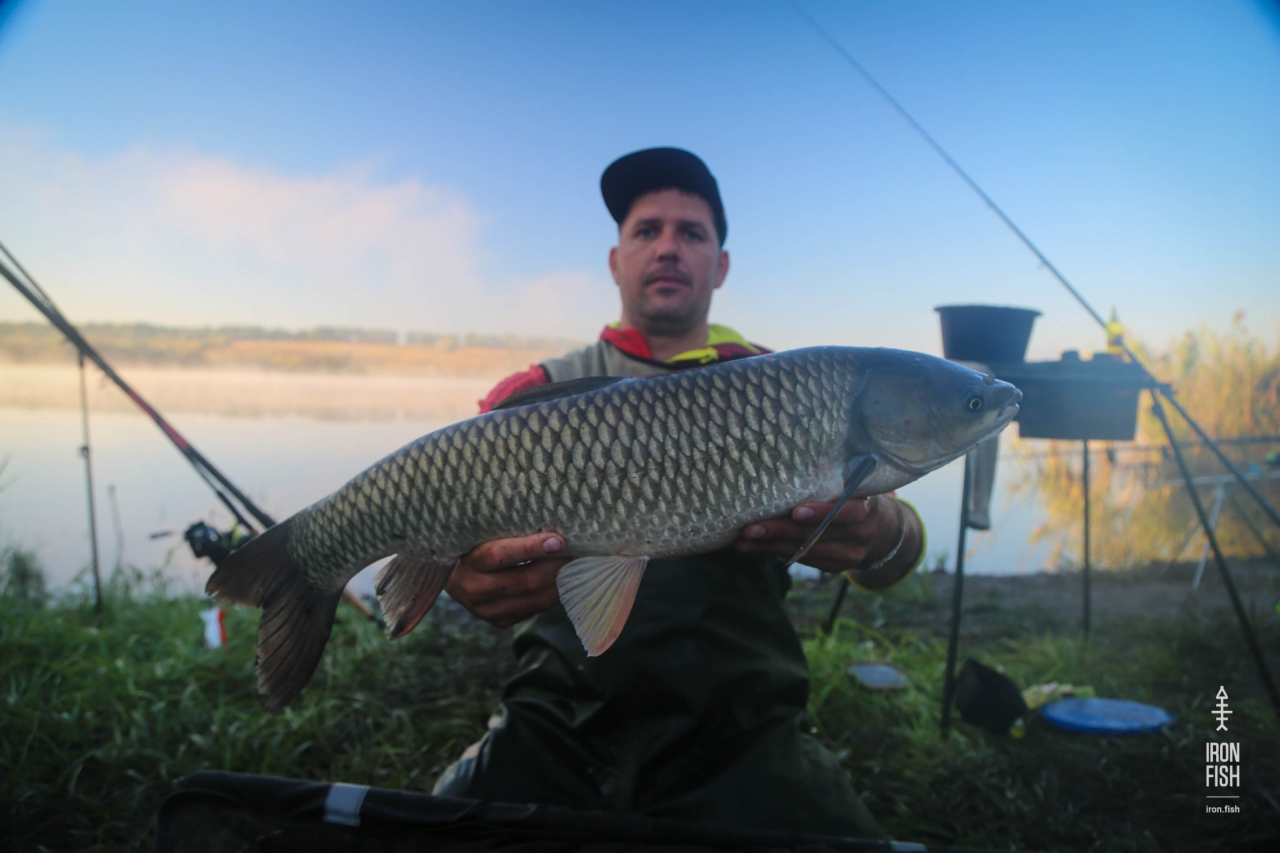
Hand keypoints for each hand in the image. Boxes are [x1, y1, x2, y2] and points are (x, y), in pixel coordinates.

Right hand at [446, 533, 570, 627]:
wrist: (454, 578)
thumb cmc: (474, 547)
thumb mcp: (481, 535)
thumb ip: (507, 530)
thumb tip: (549, 526)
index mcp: (469, 563)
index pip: (500, 555)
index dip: (531, 548)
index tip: (558, 539)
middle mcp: (475, 590)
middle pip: (525, 581)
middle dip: (555, 566)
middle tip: (576, 551)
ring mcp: (486, 611)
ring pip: (536, 600)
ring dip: (560, 582)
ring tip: (574, 565)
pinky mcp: (499, 622)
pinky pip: (535, 610)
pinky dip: (552, 594)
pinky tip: (560, 580)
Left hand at [733, 495, 916, 588]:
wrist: (884, 533)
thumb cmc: (859, 495)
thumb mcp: (856, 484)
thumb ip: (834, 478)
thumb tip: (785, 458)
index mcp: (869, 507)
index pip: (849, 512)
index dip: (823, 513)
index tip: (795, 511)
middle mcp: (862, 535)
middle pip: (818, 536)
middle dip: (781, 532)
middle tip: (750, 527)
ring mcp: (849, 555)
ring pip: (805, 551)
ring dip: (769, 546)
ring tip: (741, 540)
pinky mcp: (835, 567)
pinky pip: (801, 560)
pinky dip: (774, 552)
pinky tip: (751, 547)